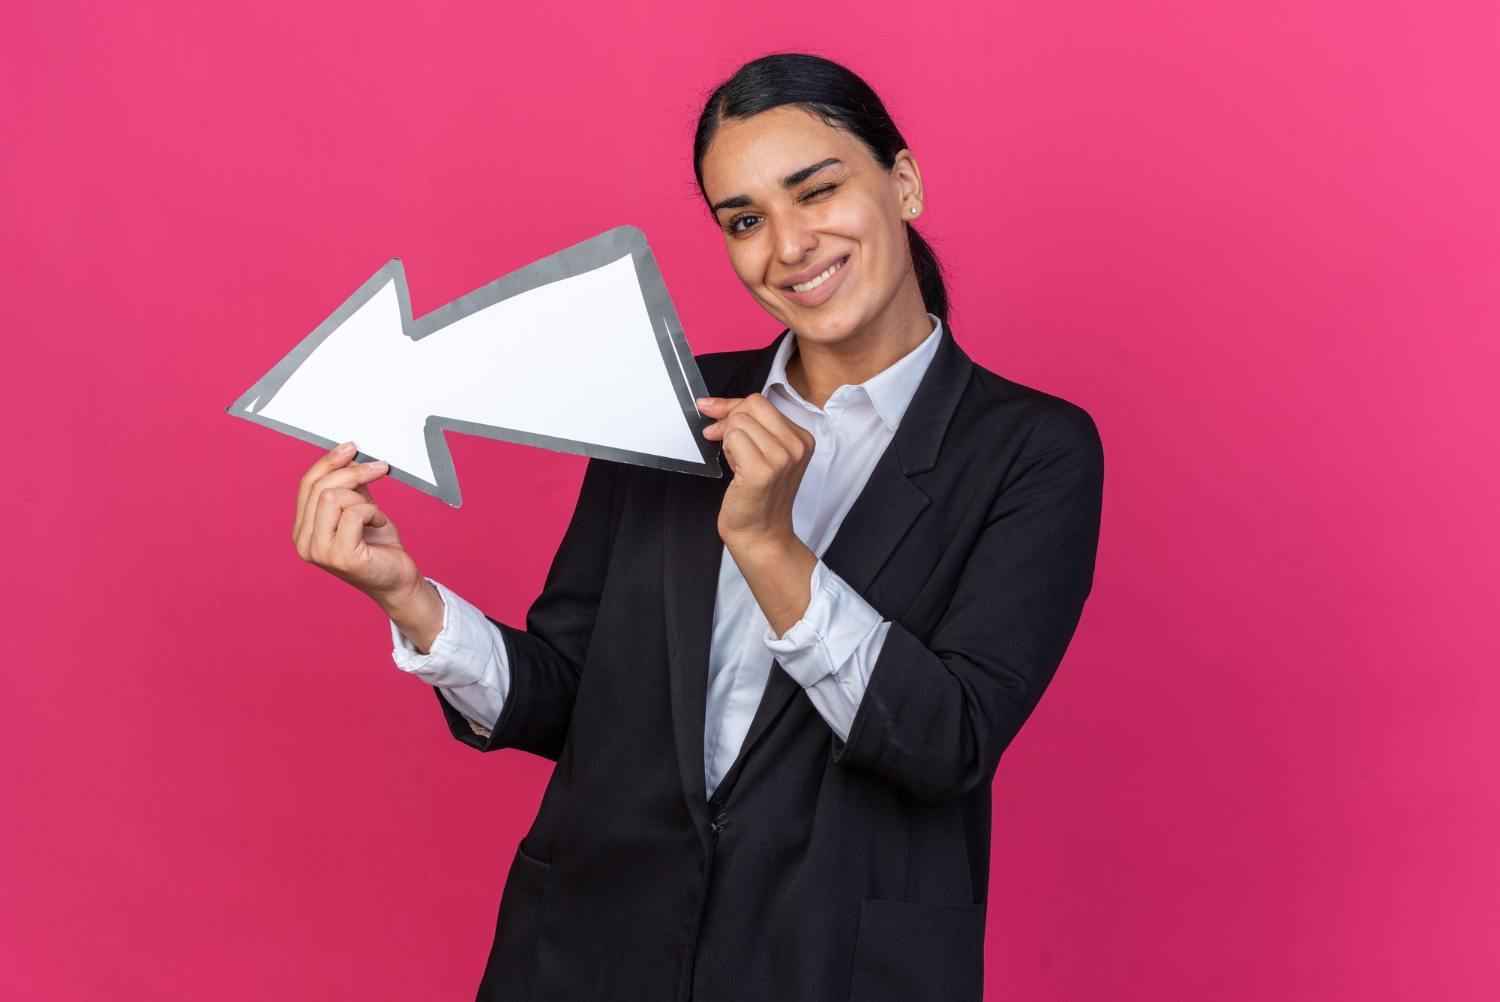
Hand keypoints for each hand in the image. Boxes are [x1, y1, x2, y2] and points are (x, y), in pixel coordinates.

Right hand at [292, 442, 421, 605]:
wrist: (398, 579)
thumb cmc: (379, 546)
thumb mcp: (361, 508)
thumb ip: (349, 487)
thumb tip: (349, 456)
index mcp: (303, 529)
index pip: (307, 484)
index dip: (329, 462)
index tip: (352, 447)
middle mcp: (304, 542)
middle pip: (320, 488)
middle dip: (353, 472)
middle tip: (380, 468)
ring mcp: (319, 551)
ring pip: (333, 497)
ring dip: (364, 499)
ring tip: (375, 515)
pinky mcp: (339, 556)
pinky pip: (354, 514)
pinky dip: (373, 513)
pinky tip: (379, 525)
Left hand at [697, 394, 814, 550]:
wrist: (761, 535)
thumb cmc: (759, 497)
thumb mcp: (762, 452)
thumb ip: (745, 424)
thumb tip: (712, 405)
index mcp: (802, 438)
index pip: (761, 401)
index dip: (733, 407)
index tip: (714, 414)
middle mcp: (797, 446)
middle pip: (751, 405)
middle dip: (731, 422)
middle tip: (731, 448)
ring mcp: (782, 458)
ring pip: (739, 422)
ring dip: (729, 441)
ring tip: (740, 463)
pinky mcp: (762, 471)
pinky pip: (733, 438)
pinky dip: (727, 452)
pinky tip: (736, 470)